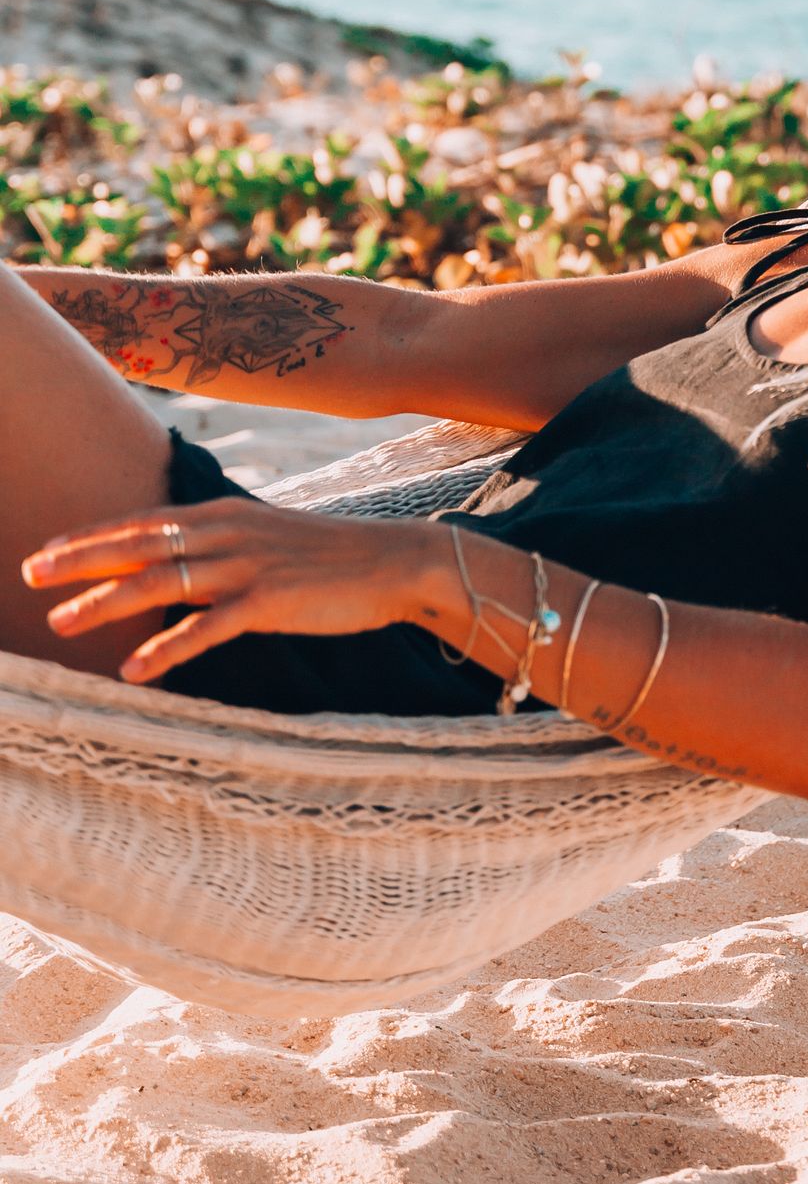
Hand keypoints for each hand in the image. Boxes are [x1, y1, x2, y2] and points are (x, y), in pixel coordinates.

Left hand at [21, 501, 454, 686]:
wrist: (396, 561)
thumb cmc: (331, 556)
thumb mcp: (268, 537)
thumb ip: (223, 546)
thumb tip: (179, 565)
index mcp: (226, 515)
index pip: (144, 524)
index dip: (92, 537)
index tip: (46, 552)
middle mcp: (230, 532)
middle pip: (140, 546)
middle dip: (80, 561)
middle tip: (30, 576)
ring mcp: (249, 565)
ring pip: (161, 583)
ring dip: (105, 603)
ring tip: (62, 622)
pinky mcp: (270, 601)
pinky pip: (206, 627)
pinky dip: (165, 648)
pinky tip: (134, 669)